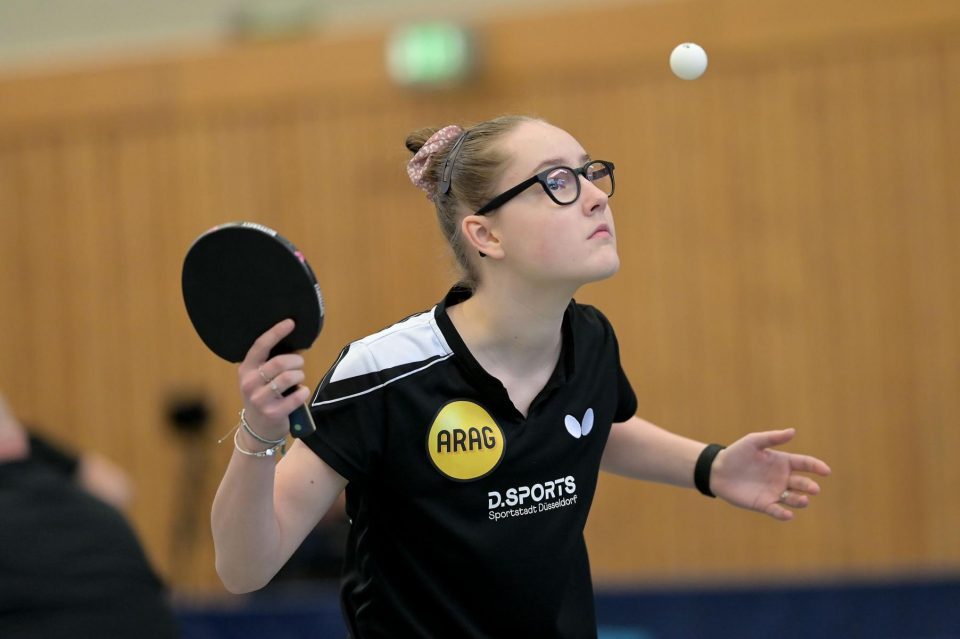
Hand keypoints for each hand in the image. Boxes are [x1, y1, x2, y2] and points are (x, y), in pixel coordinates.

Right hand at [237, 319, 310, 440]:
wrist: (258, 430)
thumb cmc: (264, 396)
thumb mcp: (261, 378)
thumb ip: (273, 362)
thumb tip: (298, 345)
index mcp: (246, 369)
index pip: (261, 346)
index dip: (276, 332)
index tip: (290, 322)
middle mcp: (250, 383)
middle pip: (280, 362)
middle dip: (296, 361)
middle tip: (299, 365)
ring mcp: (260, 399)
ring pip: (290, 377)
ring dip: (300, 376)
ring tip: (298, 380)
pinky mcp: (273, 413)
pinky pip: (298, 396)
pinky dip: (303, 392)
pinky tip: (299, 394)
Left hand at [710, 428, 830, 520]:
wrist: (717, 470)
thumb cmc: (737, 453)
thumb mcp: (753, 442)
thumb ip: (772, 438)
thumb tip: (793, 431)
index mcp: (783, 462)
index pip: (805, 464)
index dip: (816, 466)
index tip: (826, 471)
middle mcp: (782, 478)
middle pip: (802, 483)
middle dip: (809, 486)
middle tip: (813, 489)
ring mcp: (774, 492)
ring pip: (793, 498)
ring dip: (800, 500)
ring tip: (803, 500)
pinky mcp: (763, 504)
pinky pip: (777, 511)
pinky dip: (783, 514)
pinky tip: (788, 514)